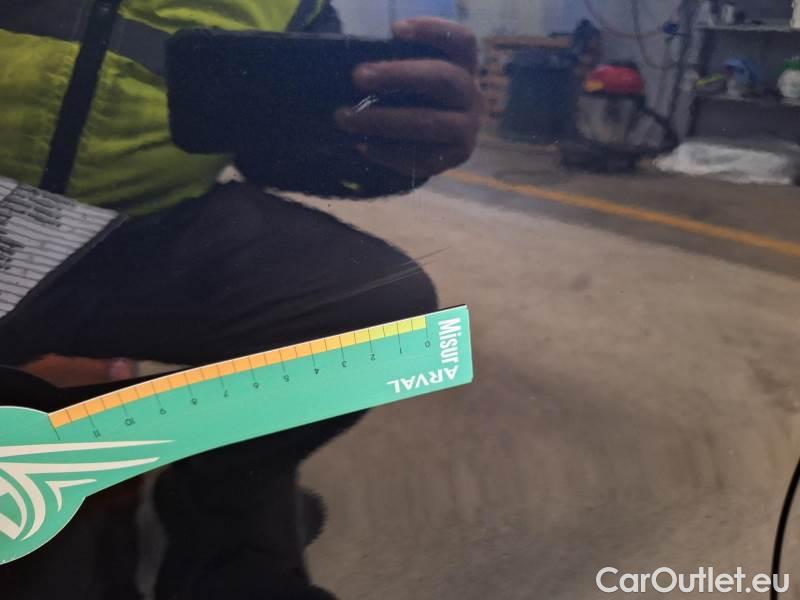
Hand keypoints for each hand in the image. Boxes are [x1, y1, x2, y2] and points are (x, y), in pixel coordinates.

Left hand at [335, 17, 482, 178]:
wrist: (435, 145)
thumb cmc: (416, 100)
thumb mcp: (414, 79)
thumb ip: (398, 70)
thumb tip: (359, 70)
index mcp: (465, 67)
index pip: (461, 41)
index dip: (433, 31)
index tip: (395, 30)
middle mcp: (472, 96)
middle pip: (443, 78)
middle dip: (398, 75)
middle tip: (358, 76)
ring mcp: (467, 129)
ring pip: (428, 122)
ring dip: (383, 120)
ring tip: (346, 118)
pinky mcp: (455, 158)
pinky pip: (420, 157)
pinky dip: (387, 152)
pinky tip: (361, 146)